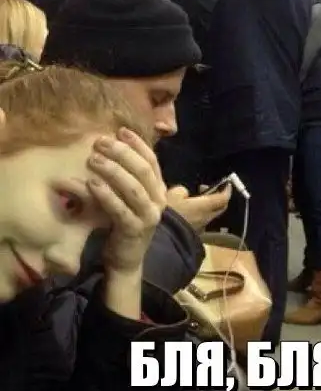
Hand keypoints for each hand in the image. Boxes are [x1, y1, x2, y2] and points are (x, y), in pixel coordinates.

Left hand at [88, 128, 166, 275]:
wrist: (126, 259)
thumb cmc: (125, 224)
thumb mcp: (130, 198)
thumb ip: (128, 178)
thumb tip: (114, 149)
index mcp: (159, 190)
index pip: (152, 161)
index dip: (137, 144)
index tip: (120, 131)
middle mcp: (158, 201)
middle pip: (143, 171)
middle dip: (122, 153)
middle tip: (100, 143)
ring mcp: (148, 216)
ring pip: (133, 187)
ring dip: (113, 171)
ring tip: (93, 159)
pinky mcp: (134, 229)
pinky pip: (120, 209)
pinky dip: (106, 195)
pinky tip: (91, 183)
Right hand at [167, 183, 231, 230]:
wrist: (162, 239)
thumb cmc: (170, 214)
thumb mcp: (173, 194)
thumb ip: (182, 191)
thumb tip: (185, 193)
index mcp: (205, 206)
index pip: (223, 198)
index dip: (227, 190)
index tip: (226, 184)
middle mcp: (207, 218)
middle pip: (219, 207)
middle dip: (215, 197)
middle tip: (203, 190)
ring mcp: (201, 228)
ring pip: (209, 215)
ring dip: (205, 208)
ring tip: (191, 202)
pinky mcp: (194, 235)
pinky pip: (200, 222)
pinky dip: (198, 216)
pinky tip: (185, 214)